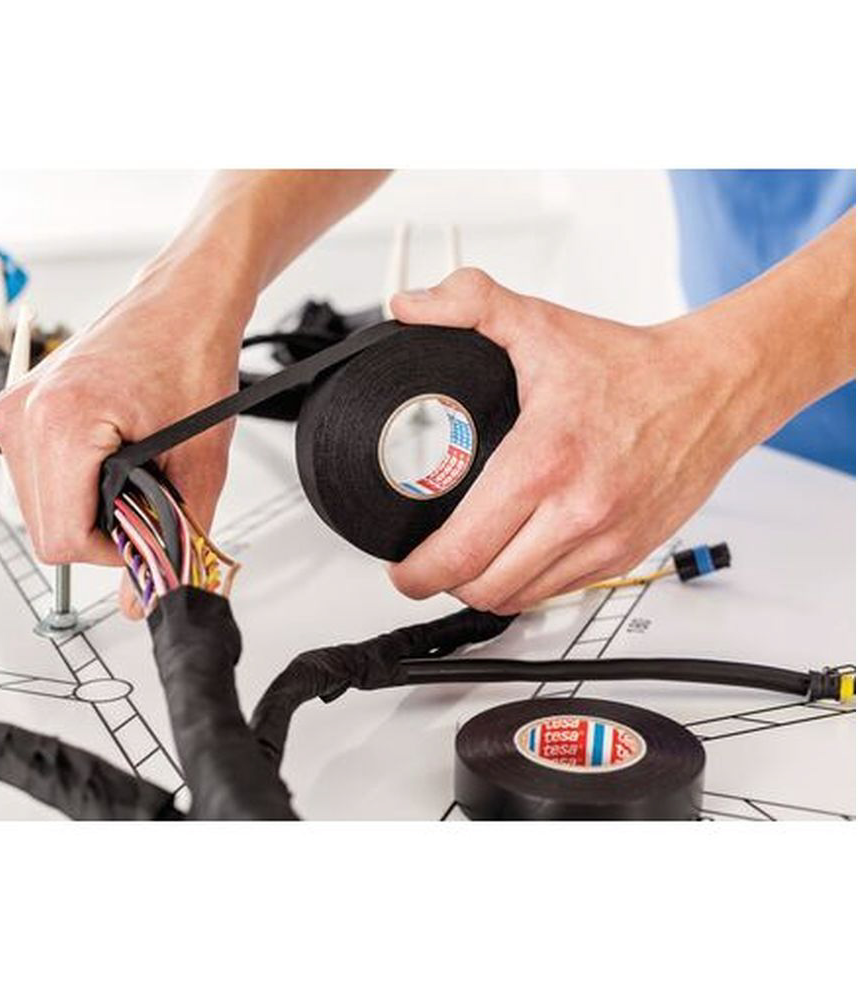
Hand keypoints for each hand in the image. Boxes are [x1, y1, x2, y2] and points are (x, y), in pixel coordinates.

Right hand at [0, 256, 251, 617]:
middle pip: (45, 530)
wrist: (185, 301)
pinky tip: (112, 457)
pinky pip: (38, 477)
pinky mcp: (20, 408)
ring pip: (39, 507)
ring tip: (134, 468)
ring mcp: (15, 410)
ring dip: (87, 507)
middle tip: (147, 500)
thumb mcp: (200, 461)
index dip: (112, 553)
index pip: (62, 540)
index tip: (146, 532)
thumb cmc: (193, 356)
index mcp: (61, 423)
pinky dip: (75, 482)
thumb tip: (143, 599)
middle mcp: (23, 415)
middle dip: (99, 531)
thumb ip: (175, 538)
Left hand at [387, 268, 762, 612]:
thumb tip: (411, 307)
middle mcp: (577, 510)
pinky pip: (561, 592)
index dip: (419, 572)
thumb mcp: (540, 324)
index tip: (402, 568)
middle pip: (485, 587)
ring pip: (521, 599)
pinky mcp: (626, 553)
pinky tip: (512, 560)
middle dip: (443, 584)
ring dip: (483, 590)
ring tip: (464, 564)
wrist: (712, 387)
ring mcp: (605, 539)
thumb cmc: (630, 366)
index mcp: (545, 460)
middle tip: (425, 565)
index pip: (464, 549)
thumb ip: (470, 303)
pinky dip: (528, 586)